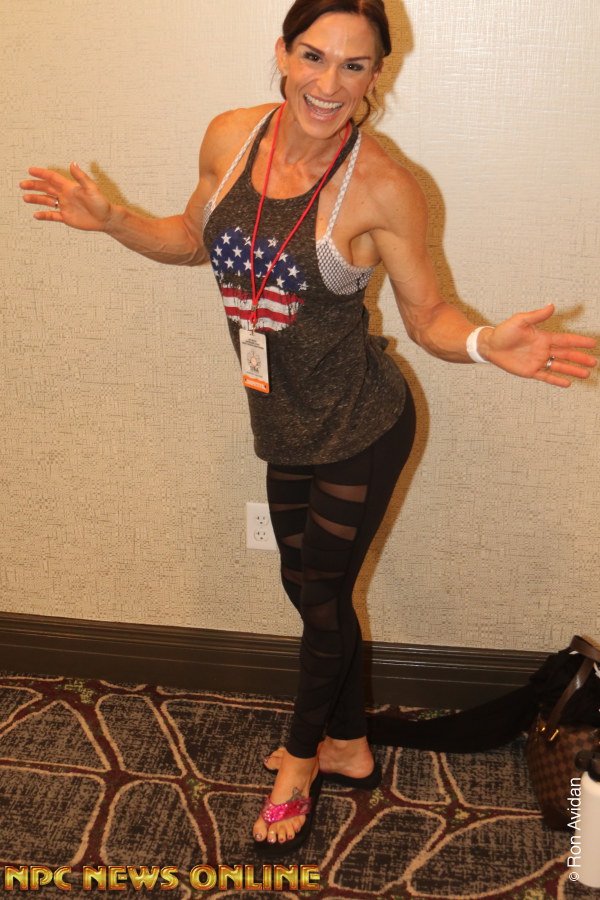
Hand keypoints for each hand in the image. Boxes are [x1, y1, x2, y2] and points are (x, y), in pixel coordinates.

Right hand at [20, 162, 112, 231]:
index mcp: (69, 187)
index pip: (52, 178)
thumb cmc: (101, 202)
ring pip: (47, 201)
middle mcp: (65, 195)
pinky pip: (52, 216)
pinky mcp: (67, 217)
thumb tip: (73, 163)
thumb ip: (80, 177)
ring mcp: (65, 206)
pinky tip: (36, 215)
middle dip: (34, 186)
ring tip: (25, 198)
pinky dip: (44, 215)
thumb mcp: (91, 188)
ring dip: (36, 199)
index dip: (41, 174)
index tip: (30, 170)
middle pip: (46, 188)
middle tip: (22, 184)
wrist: (106, 218)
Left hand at [481, 304, 596, 386]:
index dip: (579, 342)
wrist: (490, 346)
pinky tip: (567, 383)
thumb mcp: (520, 320)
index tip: (592, 343)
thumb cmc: (504, 331)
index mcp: (544, 338)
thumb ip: (537, 316)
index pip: (565, 340)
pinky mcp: (530, 371)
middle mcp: (543, 350)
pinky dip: (556, 380)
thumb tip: (552, 306)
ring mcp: (538, 361)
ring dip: (572, 370)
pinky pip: (546, 376)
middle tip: (594, 362)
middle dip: (580, 359)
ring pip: (559, 367)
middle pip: (566, 355)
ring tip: (586, 374)